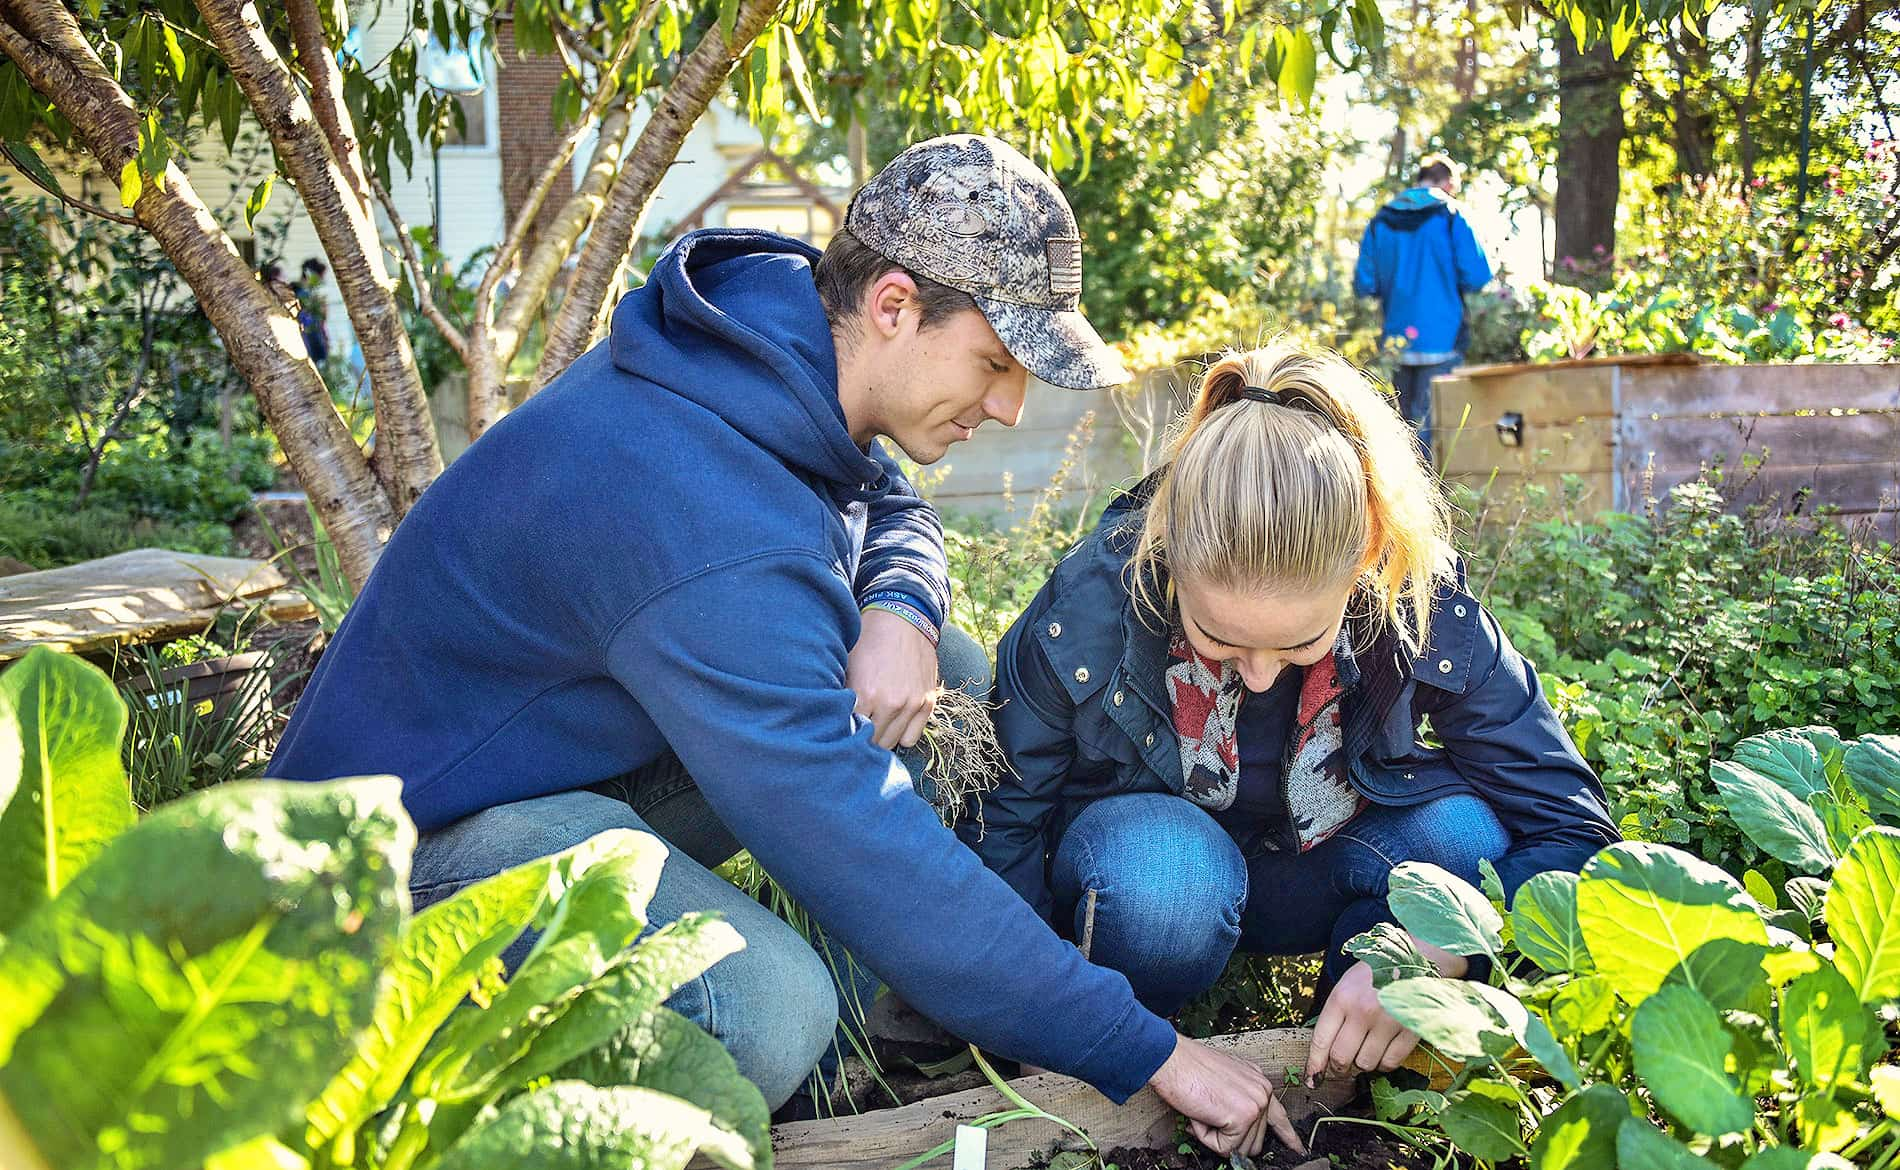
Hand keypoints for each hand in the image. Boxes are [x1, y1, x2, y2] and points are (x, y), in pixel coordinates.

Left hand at [847, 608, 939, 749]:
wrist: (902, 618)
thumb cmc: (869, 639)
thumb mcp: (847, 664)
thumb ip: (842, 696)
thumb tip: (834, 722)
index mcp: (866, 693)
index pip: (850, 733)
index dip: (844, 732)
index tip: (841, 729)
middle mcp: (891, 703)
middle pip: (872, 742)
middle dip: (862, 738)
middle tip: (857, 728)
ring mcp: (912, 704)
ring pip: (892, 743)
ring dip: (881, 737)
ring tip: (874, 725)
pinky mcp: (927, 702)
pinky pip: (912, 737)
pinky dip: (901, 734)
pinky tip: (893, 722)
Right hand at [1148, 1034, 1304, 1157]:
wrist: (1171, 1059)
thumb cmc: (1187, 1067)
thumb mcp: (1222, 1081)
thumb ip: (1237, 1102)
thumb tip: (1236, 1132)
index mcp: (1258, 1082)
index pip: (1279, 1117)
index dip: (1288, 1138)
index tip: (1297, 1149)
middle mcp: (1262, 1091)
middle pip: (1254, 1141)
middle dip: (1228, 1138)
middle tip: (1206, 1117)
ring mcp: (1255, 1104)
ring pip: (1239, 1148)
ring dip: (1214, 1137)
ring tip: (1201, 1111)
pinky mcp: (1241, 1117)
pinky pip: (1223, 1148)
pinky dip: (1205, 1137)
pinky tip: (1199, 1115)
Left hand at [1306, 941, 1461, 1083]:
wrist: (1417, 958)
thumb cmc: (1376, 972)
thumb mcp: (1347, 985)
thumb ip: (1335, 1014)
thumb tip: (1325, 1053)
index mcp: (1342, 998)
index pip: (1321, 1041)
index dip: (1314, 1065)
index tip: (1312, 1078)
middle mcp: (1363, 1011)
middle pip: (1341, 1058)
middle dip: (1338, 1069)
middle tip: (1340, 1069)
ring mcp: (1388, 1023)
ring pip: (1365, 1064)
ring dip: (1362, 1065)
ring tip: (1365, 1052)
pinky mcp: (1410, 1031)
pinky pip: (1390, 1063)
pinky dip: (1384, 1064)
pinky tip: (1383, 1052)